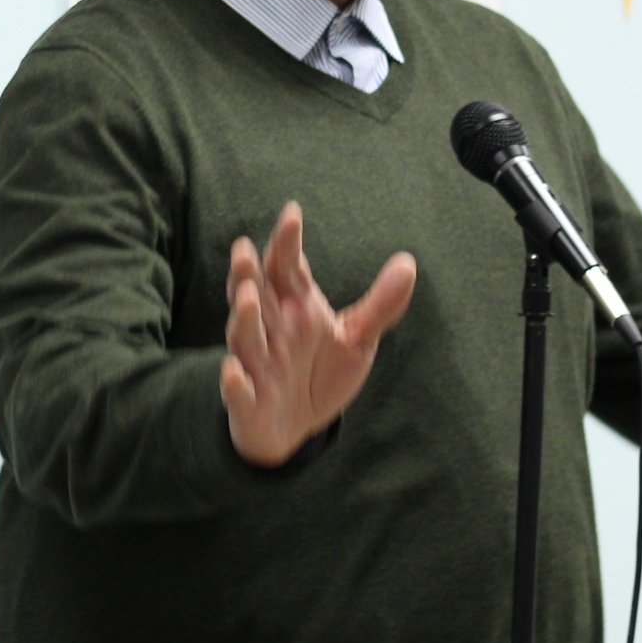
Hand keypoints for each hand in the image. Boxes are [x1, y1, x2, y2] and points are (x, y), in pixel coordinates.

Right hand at [219, 202, 416, 466]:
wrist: (295, 429)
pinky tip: (233, 371)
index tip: (292, 213)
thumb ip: (379, 304)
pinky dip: (234, 382)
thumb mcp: (357, 339)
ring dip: (243, 318)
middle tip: (244, 248)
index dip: (287, 243)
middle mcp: (272, 331)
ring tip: (247, 296)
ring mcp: (257, 365)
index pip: (287, 269)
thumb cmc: (320, 374)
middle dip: (248, 274)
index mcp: (296, 309)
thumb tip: (408, 262)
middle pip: (256, 296)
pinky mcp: (249, 402)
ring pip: (245, 337)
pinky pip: (238, 391)